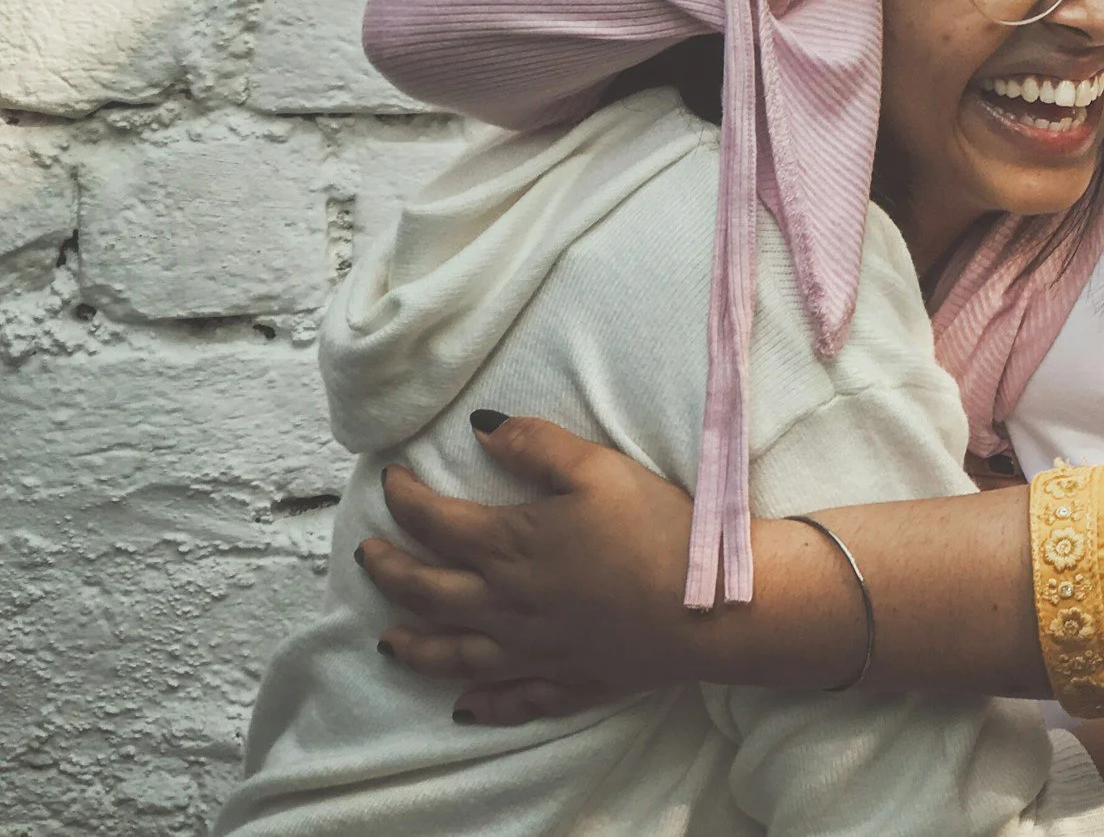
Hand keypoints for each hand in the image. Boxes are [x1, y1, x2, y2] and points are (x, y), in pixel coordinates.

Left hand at [362, 414, 719, 706]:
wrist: (707, 605)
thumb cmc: (656, 529)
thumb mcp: (597, 467)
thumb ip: (536, 444)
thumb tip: (481, 428)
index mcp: (509, 546)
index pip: (434, 521)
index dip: (404, 498)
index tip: (389, 479)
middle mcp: (504, 604)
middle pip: (425, 591)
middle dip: (388, 570)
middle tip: (366, 555)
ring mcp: (530, 650)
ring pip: (451, 653)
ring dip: (412, 644)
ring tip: (387, 637)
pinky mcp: (565, 681)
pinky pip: (508, 699)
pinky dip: (479, 703)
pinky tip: (463, 705)